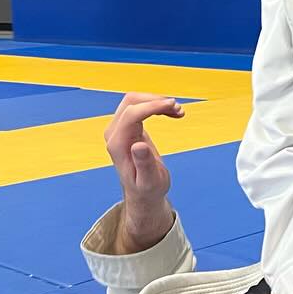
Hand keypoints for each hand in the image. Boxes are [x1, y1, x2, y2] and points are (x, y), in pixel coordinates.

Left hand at [103, 93, 183, 254]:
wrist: (143, 192)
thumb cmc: (147, 189)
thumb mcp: (149, 181)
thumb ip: (143, 163)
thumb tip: (138, 145)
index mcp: (117, 145)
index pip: (132, 114)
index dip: (153, 107)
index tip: (174, 106)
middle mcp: (114, 133)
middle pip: (132, 102)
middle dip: (156, 101)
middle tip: (179, 109)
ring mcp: (119, 128)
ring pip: (136, 101)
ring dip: (157, 102)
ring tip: (178, 111)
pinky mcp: (128, 126)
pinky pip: (140, 106)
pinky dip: (157, 106)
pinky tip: (172, 113)